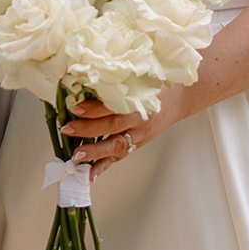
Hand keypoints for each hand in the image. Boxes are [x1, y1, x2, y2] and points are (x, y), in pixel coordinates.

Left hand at [61, 86, 191, 180]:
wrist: (181, 98)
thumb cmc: (157, 83)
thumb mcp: (140, 76)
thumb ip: (119, 77)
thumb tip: (88, 75)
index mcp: (139, 101)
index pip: (113, 107)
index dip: (94, 108)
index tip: (74, 107)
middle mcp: (139, 121)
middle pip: (111, 127)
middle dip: (87, 130)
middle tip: (67, 130)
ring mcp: (139, 135)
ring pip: (115, 147)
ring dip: (94, 153)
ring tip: (76, 157)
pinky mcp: (137, 144)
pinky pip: (119, 157)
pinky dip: (104, 166)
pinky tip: (90, 174)